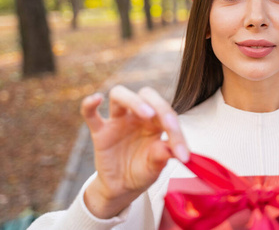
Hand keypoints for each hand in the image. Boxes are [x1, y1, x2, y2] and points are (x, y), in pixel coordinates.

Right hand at [80, 85, 189, 217]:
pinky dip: (90, 105)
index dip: (177, 132)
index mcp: (157, 122)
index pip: (167, 115)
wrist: (122, 187)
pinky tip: (96, 99)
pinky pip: (90, 114)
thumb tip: (171, 150)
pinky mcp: (100, 131)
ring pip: (120, 95)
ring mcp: (118, 121)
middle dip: (159, 105)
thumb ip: (162, 157)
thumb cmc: (142, 172)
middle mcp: (138, 116)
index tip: (184, 155)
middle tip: (168, 124)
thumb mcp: (155, 168)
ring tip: (147, 113)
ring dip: (134, 101)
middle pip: (146, 95)